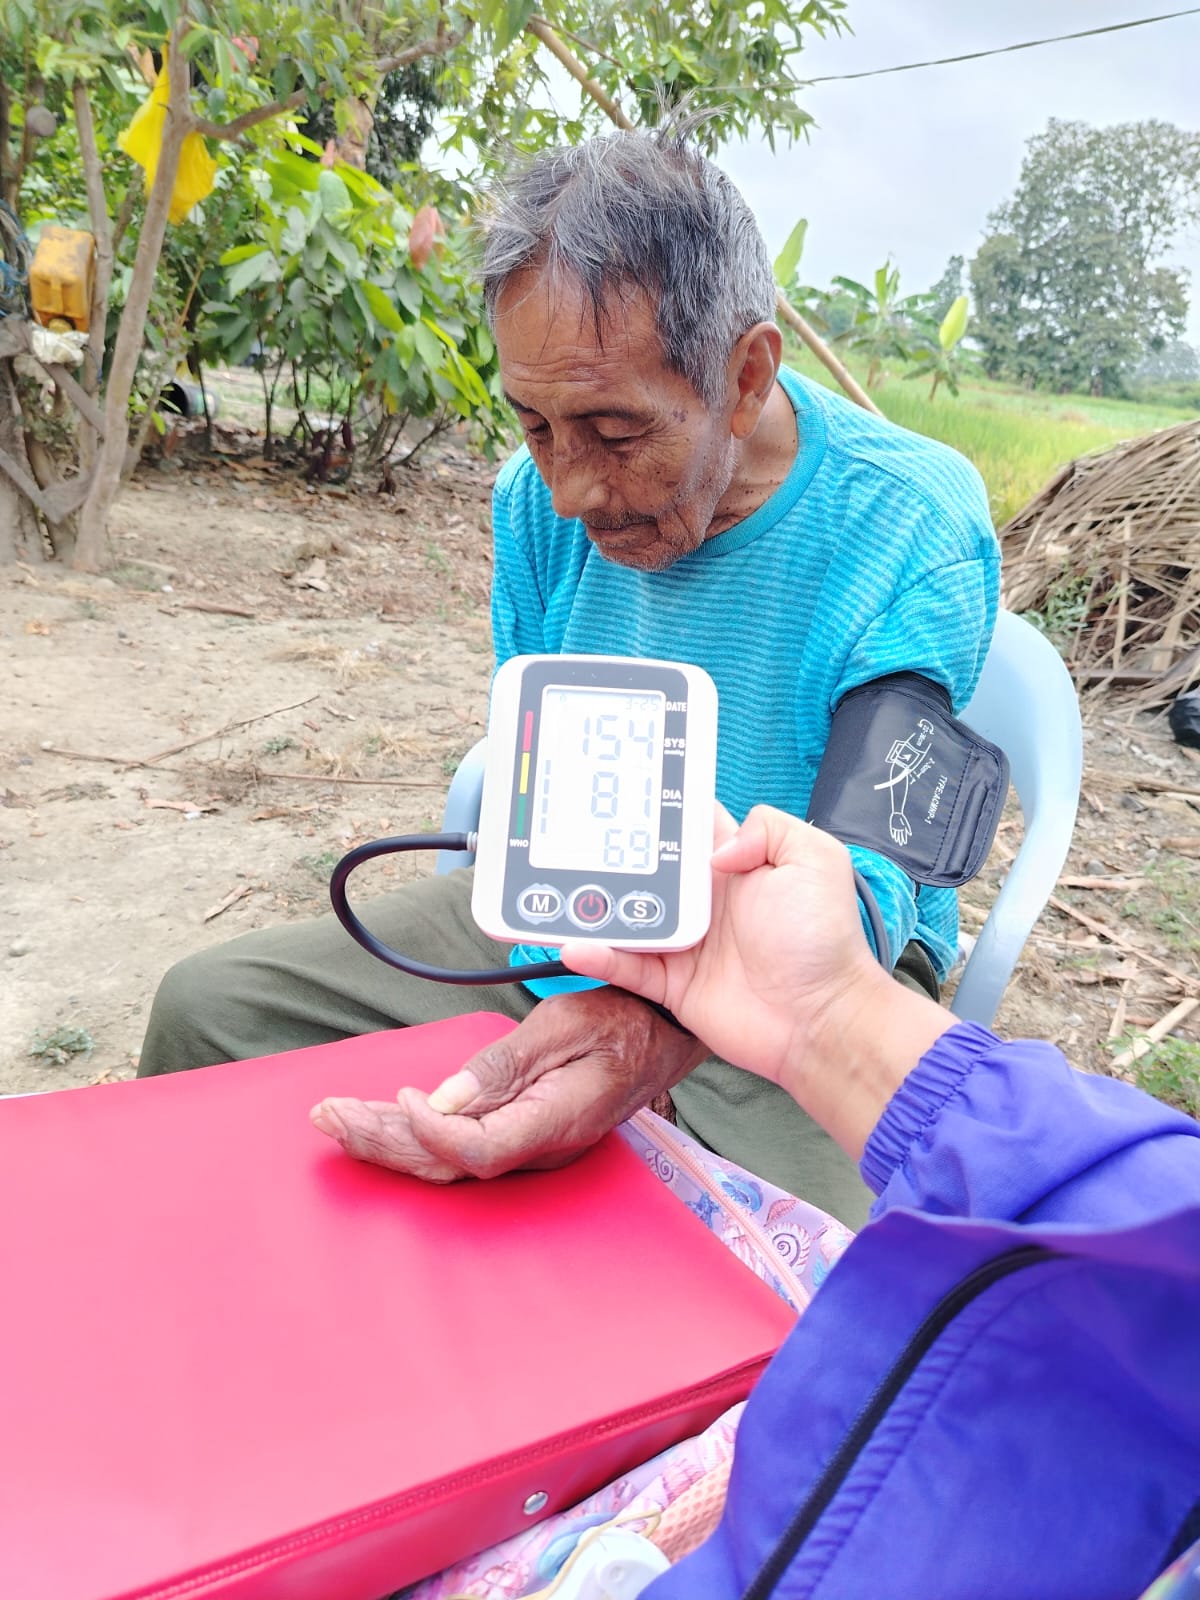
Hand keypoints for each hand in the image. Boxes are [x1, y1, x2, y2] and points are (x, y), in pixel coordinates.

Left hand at [310, 985, 706, 1180]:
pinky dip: (410, 1131)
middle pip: (445, 1163)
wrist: (662, 1032)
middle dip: (381, 1140)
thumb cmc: (622, 1021)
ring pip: (444, 1157)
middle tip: (328, 1115)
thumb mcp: (563, 1025)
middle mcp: (536, 1146)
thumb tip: (446, 1098)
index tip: (404, 1093)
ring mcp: (526, 1144)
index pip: (477, 1150)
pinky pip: (456, 1143)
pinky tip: (376, 1120)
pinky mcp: (517, 1132)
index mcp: (553, 1122)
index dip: (431, 1132)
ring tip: (333, 1117)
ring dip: (385, 1136)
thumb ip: (505, 1065)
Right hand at [561, 805, 951, 1156]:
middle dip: (611, 853)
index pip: (690, 828)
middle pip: (647, 870)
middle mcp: (706, 902)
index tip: (622, 789)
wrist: (820, 1019)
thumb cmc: (823, 942)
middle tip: (571, 834)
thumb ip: (768, 827)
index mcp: (735, 867)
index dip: (660, 808)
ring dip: (595, 905)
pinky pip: (628, 967)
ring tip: (556, 889)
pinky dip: (600, 956)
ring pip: (629, 917)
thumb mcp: (816, 859)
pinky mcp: (674, 986)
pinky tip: (574, 943)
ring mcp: (687, 945)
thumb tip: (717, 849)